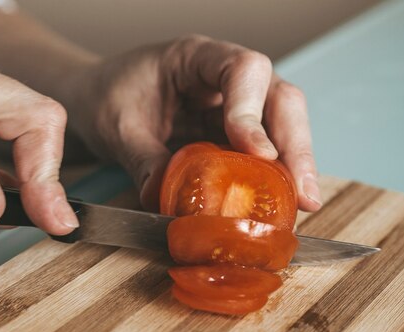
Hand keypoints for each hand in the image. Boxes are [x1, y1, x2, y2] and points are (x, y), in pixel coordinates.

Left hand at [67, 35, 322, 211]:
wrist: (100, 99)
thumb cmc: (108, 96)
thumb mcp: (117, 128)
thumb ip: (143, 160)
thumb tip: (167, 200)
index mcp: (195, 57)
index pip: (243, 70)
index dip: (254, 112)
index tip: (259, 155)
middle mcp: (226, 77)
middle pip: (280, 98)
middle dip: (296, 145)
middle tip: (303, 191)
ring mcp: (236, 104)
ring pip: (283, 124)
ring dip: (295, 163)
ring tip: (303, 202)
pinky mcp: (234, 132)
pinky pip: (265, 148)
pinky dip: (276, 174)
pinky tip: (281, 200)